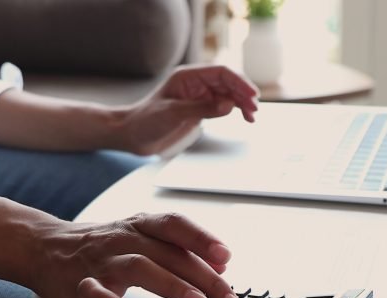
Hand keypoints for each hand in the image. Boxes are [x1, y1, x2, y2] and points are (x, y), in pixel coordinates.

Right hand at [29, 212, 242, 297]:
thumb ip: (177, 251)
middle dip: (203, 277)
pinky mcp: (80, 283)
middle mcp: (124, 240)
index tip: (226, 257)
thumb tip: (219, 266)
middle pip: (168, 254)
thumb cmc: (102, 245)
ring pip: (139, 268)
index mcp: (141, 226)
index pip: (175, 226)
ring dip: (171, 285)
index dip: (202, 238)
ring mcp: (102, 261)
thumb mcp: (142, 238)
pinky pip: (93, 290)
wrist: (44, 247)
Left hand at [119, 64, 258, 154]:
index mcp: (188, 77)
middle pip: (228, 83)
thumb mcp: (173, 113)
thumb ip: (201, 109)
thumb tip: (227, 105)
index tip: (250, 95)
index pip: (220, 73)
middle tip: (254, 108)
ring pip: (228, 95)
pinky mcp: (199, 110)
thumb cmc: (145, 120)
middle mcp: (195, 84)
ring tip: (252, 115)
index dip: (238, 82)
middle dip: (243, 94)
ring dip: (241, 103)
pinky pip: (222, 107)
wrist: (132, 135)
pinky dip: (235, 111)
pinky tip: (244, 117)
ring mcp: (199, 97)